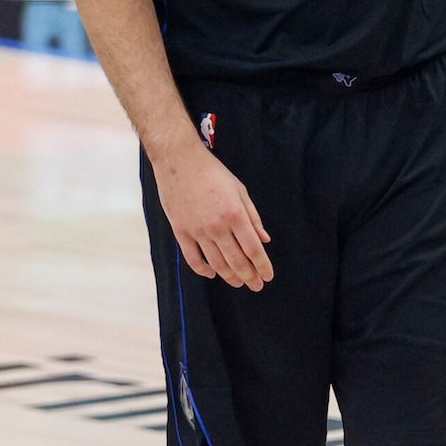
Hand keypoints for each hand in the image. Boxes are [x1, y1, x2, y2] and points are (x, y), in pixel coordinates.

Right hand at [153, 136, 271, 289]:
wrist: (178, 161)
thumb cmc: (212, 172)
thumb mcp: (239, 190)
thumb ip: (253, 216)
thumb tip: (265, 239)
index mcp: (235, 214)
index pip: (253, 249)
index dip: (263, 266)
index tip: (268, 276)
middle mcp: (217, 227)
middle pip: (237, 261)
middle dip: (250, 276)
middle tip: (256, 285)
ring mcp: (197, 231)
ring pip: (217, 264)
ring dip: (230, 277)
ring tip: (239, 283)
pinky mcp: (181, 232)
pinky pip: (193, 259)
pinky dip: (203, 270)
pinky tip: (212, 274)